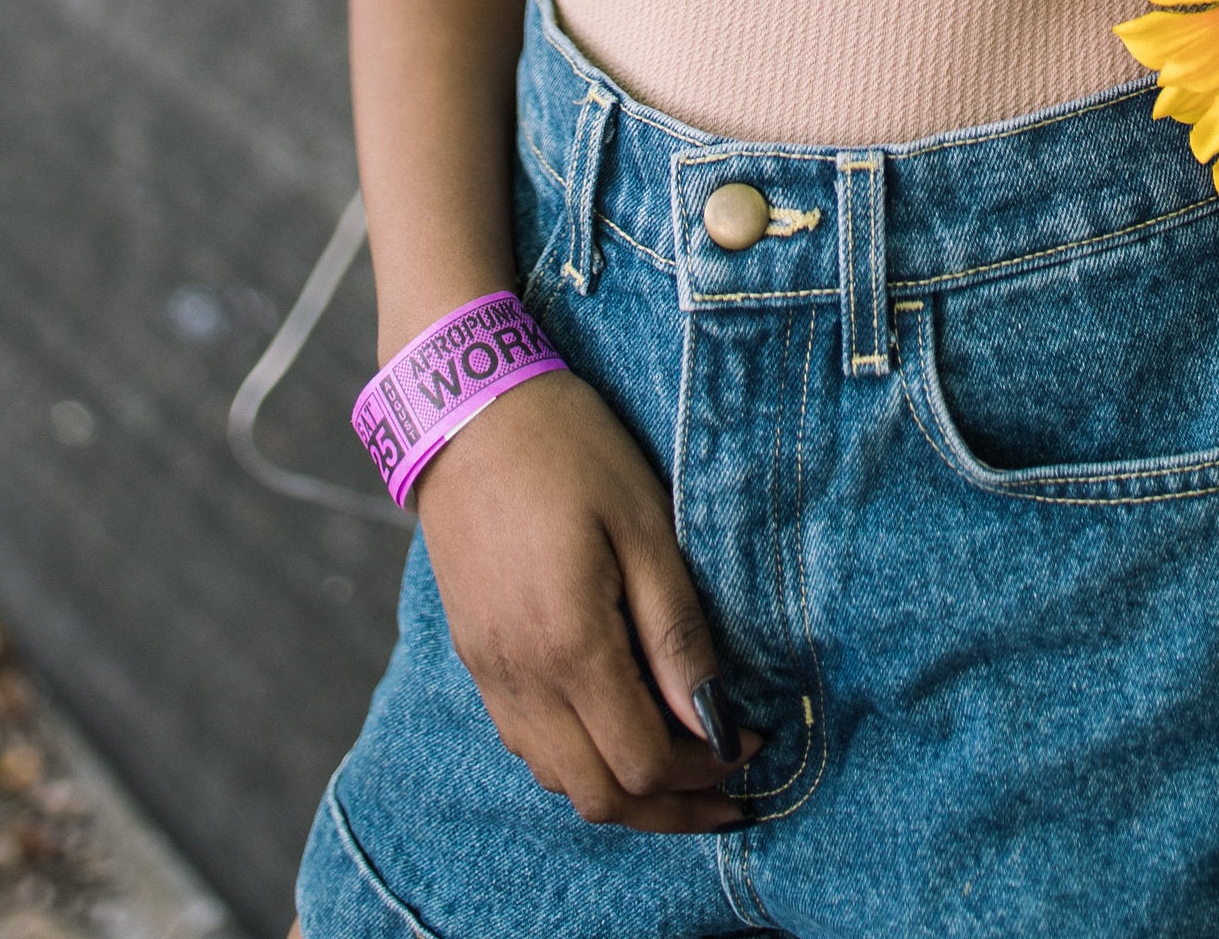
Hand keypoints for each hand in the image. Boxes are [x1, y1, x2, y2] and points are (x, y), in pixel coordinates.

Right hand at [414, 369, 761, 833]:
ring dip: (624, 792)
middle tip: (730, 788)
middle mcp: (521, 679)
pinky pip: (528, 745)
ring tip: (684, 768)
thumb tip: (713, 721)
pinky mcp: (476, 658)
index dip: (705, 771)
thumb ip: (676, 632)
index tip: (753, 742)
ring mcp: (491, 673)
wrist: (466, 411)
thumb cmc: (568, 451)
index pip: (642, 764)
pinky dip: (579, 761)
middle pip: (599, 798)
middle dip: (672, 808)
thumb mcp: (643, 525)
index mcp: (569, 646)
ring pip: (559, 781)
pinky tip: (617, 729)